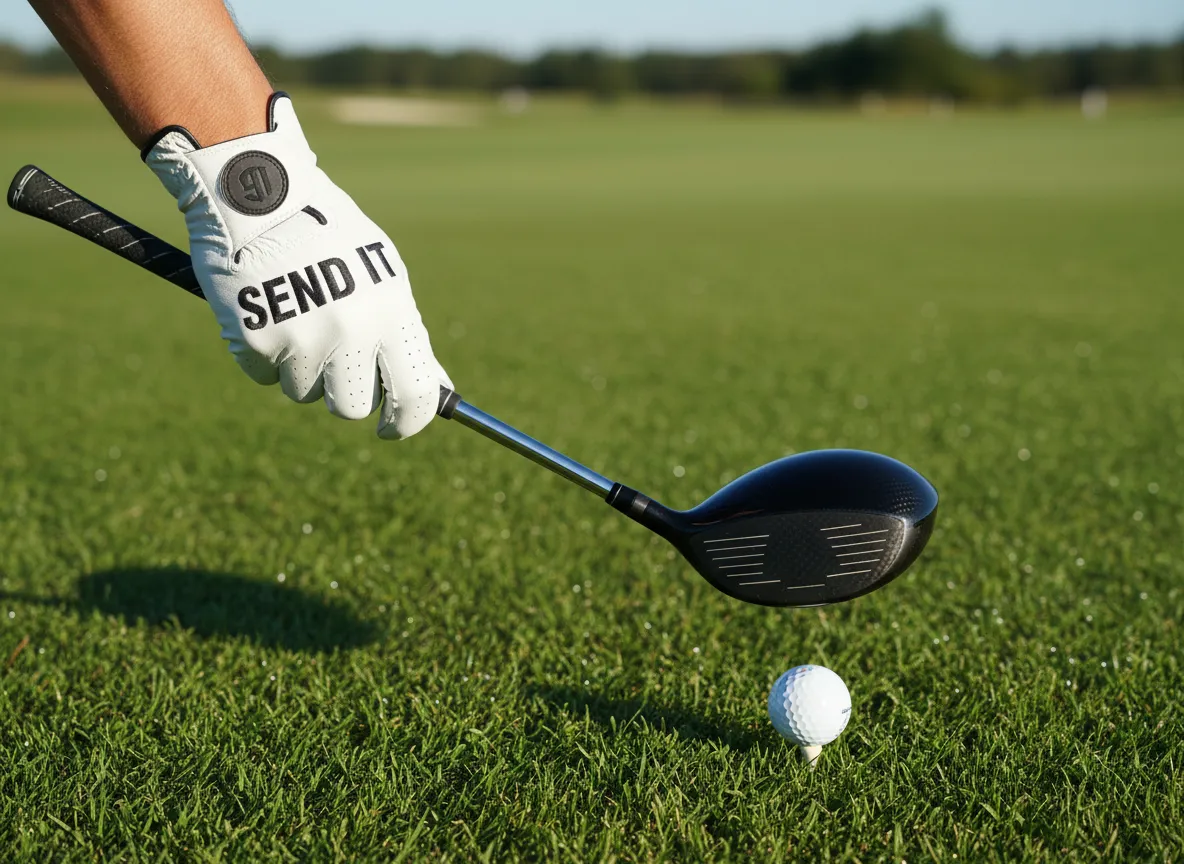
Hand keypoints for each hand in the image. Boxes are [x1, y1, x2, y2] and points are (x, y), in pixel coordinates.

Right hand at [144, 93, 449, 438]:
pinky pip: (263, 374)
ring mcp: (301, 339)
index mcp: (391, 314)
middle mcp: (351, 333)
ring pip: (302, 392)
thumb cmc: (327, 233)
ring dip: (299, 366)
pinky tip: (263, 307)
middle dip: (342, 394)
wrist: (256, 188)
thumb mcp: (380, 274)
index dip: (407, 420)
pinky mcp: (255, 340)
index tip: (393, 427)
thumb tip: (433, 388)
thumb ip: (403, 333)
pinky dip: (263, 351)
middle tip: (332, 365)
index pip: (415, 394)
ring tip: (294, 312)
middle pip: (351, 407)